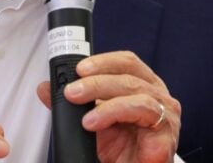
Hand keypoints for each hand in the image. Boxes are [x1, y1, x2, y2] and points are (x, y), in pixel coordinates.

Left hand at [37, 51, 180, 162]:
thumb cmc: (121, 151)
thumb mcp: (90, 122)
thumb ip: (72, 104)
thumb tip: (46, 88)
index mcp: (142, 86)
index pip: (126, 62)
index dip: (102, 61)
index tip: (78, 68)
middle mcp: (156, 95)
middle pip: (128, 73)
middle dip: (95, 80)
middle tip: (71, 91)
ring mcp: (165, 112)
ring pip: (135, 89)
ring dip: (103, 96)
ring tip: (82, 115)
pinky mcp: (166, 132)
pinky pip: (143, 111)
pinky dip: (114, 111)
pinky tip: (95, 122)